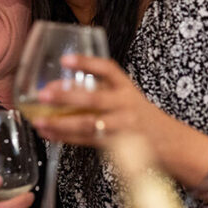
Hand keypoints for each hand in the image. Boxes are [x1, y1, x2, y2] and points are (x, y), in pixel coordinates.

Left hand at [31, 53, 165, 147]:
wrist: (168, 142)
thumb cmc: (138, 116)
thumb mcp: (126, 95)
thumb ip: (101, 90)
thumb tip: (58, 87)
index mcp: (126, 88)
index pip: (108, 69)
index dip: (86, 63)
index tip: (65, 60)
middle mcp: (124, 105)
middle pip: (93, 99)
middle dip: (65, 96)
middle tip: (43, 94)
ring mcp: (121, 127)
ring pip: (87, 124)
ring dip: (60, 123)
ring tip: (39, 120)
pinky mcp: (115, 147)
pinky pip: (86, 141)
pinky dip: (65, 138)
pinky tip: (48, 133)